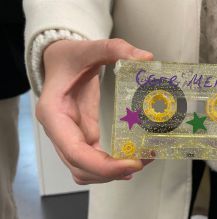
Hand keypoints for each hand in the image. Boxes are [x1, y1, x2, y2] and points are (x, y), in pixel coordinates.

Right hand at [37, 39, 152, 183]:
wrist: (59, 62)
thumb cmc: (69, 58)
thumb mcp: (90, 49)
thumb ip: (116, 49)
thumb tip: (146, 58)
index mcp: (54, 114)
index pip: (74, 151)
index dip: (102, 165)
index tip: (132, 164)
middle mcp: (58, 132)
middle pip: (80, 167)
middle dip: (111, 172)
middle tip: (142, 162)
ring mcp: (68, 137)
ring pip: (85, 170)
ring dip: (111, 173)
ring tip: (141, 162)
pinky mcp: (81, 136)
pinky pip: (93, 159)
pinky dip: (110, 166)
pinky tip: (131, 162)